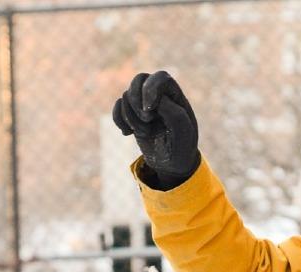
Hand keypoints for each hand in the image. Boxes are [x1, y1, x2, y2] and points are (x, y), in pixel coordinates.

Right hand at [112, 70, 200, 188]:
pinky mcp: (132, 113)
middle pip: (139, 80)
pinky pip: (117, 107)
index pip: (160, 78)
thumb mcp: (183, 131)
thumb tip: (149, 101)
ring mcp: (143, 103)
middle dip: (138, 103)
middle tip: (147, 120)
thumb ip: (171, 111)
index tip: (150, 109)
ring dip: (132, 117)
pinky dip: (119, 120)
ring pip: (126, 95)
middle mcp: (158, 94)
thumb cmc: (181, 145)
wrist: (171, 163)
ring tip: (145, 133)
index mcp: (174, 94)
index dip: (150, 90)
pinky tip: (127, 133)